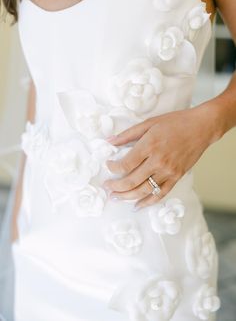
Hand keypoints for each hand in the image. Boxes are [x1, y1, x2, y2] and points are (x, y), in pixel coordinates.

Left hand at [103, 105, 219, 209]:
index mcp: (149, 145)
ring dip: (127, 197)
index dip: (113, 168)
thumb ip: (128, 134)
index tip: (108, 165)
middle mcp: (158, 161)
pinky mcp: (177, 177)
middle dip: (116, 187)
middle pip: (131, 181)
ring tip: (116, 198)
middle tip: (107, 188)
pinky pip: (160, 194)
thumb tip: (109, 141)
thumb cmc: (175, 122)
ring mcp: (168, 171)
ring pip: (144, 191)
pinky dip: (147, 202)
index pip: (125, 164)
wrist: (202, 127)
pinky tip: (137, 205)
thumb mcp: (149, 122)